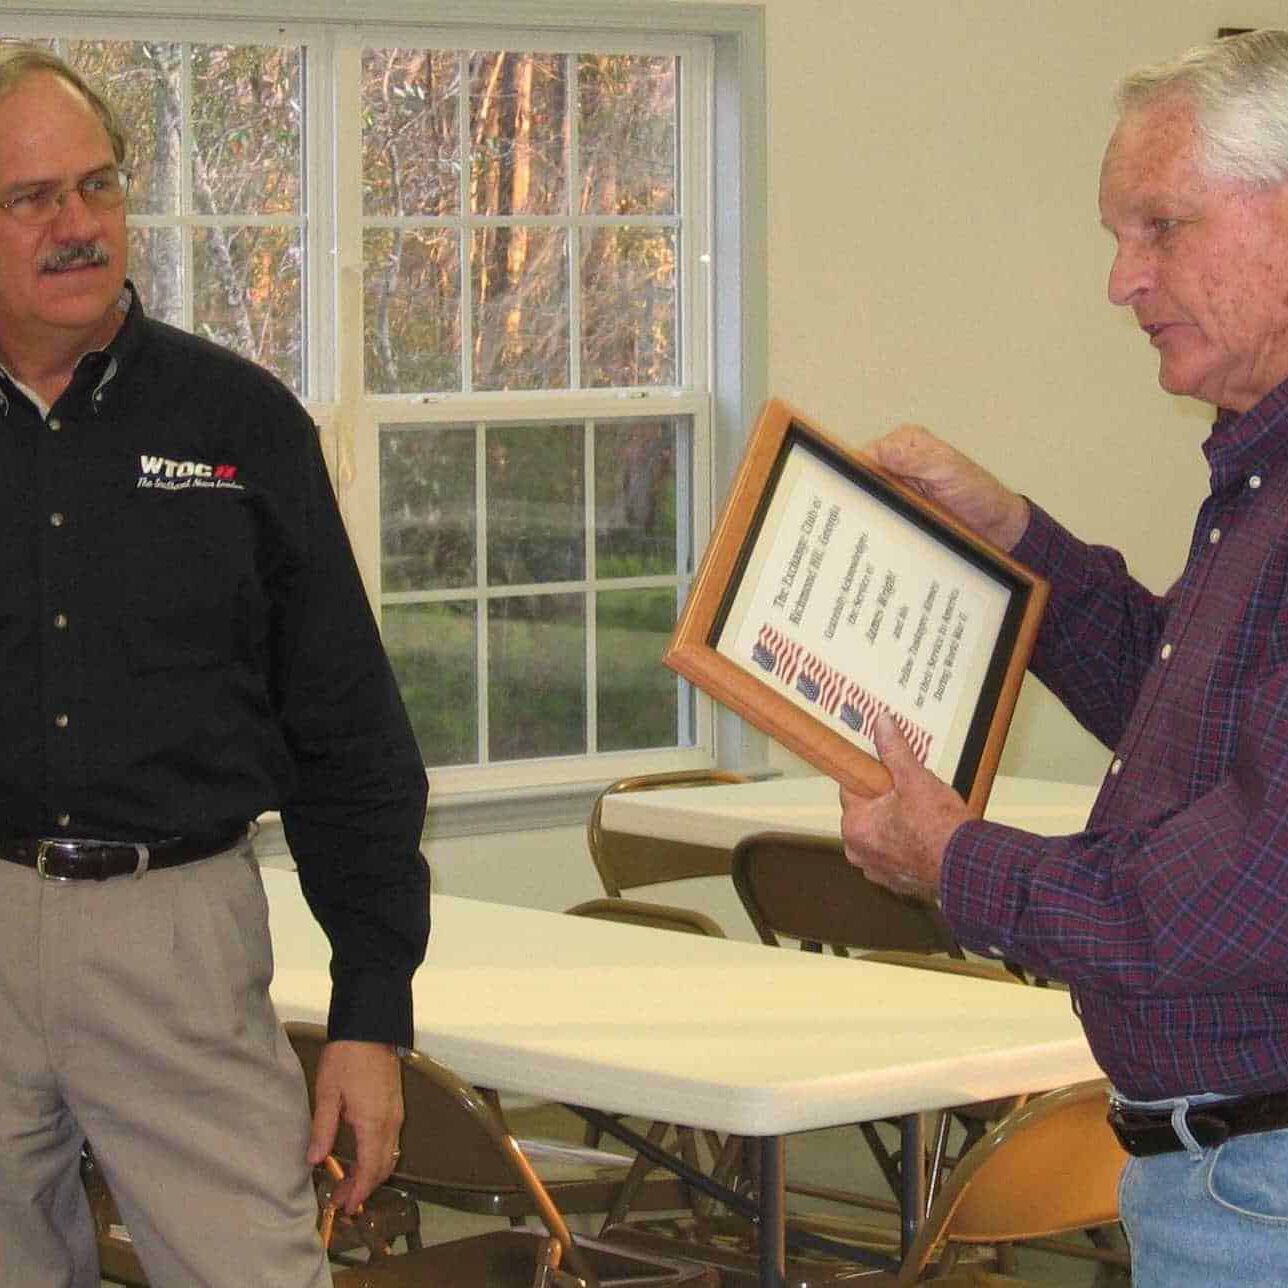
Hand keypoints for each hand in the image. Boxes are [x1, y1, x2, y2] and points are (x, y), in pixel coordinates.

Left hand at [307, 1040, 403, 1213]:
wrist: (371, 1027)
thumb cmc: (346, 1058)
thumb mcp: (327, 1093)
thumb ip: (323, 1129)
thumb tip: (314, 1161)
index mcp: (374, 1123)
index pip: (370, 1169)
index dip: (358, 1191)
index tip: (345, 1207)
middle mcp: (391, 1122)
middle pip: (384, 1166)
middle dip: (365, 1187)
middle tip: (341, 1198)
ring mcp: (397, 1113)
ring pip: (390, 1154)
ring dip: (372, 1173)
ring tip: (349, 1181)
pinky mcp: (397, 1105)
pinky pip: (392, 1141)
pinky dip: (379, 1157)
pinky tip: (362, 1156)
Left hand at [840, 712, 969, 900]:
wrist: (967, 866)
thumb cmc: (940, 828)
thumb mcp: (916, 779)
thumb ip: (894, 750)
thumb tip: (882, 724)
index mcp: (855, 825)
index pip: (851, 789)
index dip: (872, 777)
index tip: (886, 773)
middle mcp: (859, 851)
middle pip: (866, 812)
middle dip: (886, 801)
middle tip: (911, 793)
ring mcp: (877, 869)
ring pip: (881, 834)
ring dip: (895, 824)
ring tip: (922, 815)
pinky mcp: (896, 881)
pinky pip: (895, 854)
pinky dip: (906, 846)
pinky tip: (925, 836)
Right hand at [865, 425, 1029, 551]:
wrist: (993, 527)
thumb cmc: (978, 494)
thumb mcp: (949, 471)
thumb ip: (916, 459)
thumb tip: (884, 450)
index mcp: (907, 443)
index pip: (867, 453)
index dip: (853, 471)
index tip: (850, 488)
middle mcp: (897, 462)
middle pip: (860, 476)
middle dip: (855, 493)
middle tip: (856, 512)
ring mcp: (896, 488)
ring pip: (865, 497)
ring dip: (864, 511)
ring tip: (864, 525)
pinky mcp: (897, 509)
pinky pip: (876, 514)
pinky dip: (872, 523)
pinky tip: (871, 533)